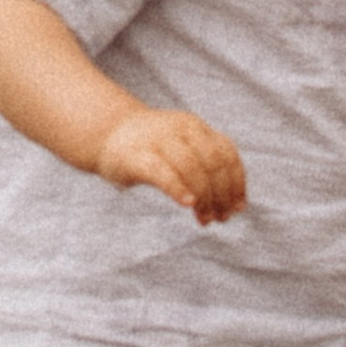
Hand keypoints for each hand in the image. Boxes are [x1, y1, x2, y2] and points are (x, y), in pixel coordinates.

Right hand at [94, 105, 245, 225]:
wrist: (106, 134)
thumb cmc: (151, 148)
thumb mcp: (183, 146)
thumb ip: (207, 164)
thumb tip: (236, 202)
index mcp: (194, 127)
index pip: (226, 153)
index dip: (236, 182)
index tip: (239, 207)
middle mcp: (179, 129)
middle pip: (212, 162)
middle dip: (223, 194)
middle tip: (222, 218)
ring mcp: (157, 140)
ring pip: (192, 167)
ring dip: (205, 198)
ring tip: (206, 219)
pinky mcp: (137, 157)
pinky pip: (163, 172)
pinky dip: (179, 188)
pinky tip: (188, 203)